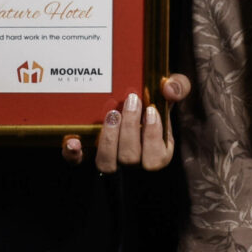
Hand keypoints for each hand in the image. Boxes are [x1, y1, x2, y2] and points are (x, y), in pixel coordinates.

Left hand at [63, 74, 190, 171]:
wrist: (127, 104)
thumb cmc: (150, 104)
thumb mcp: (169, 94)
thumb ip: (178, 87)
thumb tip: (169, 89)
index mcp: (156, 154)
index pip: (156, 158)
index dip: (153, 135)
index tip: (150, 110)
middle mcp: (132, 163)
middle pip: (130, 159)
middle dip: (130, 129)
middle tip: (131, 102)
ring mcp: (109, 162)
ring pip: (106, 164)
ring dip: (109, 139)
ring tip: (112, 114)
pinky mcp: (86, 156)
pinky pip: (77, 163)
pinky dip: (73, 154)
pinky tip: (73, 142)